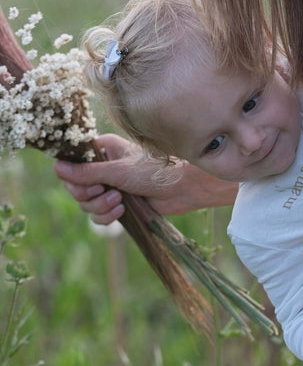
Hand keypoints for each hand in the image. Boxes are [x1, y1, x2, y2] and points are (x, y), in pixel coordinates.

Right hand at [53, 132, 237, 223]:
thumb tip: (56, 167)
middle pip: (75, 187)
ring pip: (86, 204)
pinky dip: (106, 216)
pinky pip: (98, 215)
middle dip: (88, 195)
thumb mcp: (118, 171)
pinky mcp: (118, 202)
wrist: (183, 188)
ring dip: (99, 207)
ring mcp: (110, 185)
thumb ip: (87, 172)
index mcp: (101, 149)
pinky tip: (122, 210)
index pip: (70, 164)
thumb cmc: (155, 171)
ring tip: (119, 201)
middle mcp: (103, 166)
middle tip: (106, 192)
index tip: (90, 182)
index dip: (74, 178)